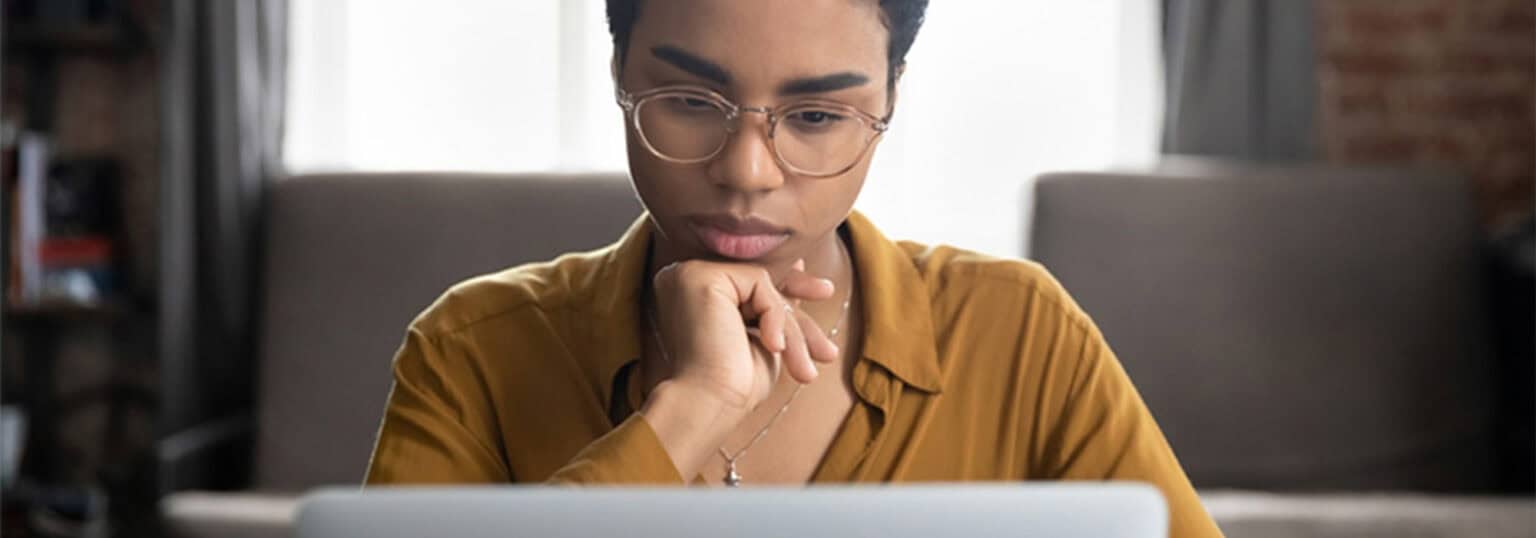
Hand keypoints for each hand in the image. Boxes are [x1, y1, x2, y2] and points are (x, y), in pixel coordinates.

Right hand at [650, 258, 840, 410]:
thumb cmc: (735, 382)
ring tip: (803, 366)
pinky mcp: (699, 276)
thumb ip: (772, 302)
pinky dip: (775, 317)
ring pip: (762, 285)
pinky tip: (775, 348)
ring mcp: (689, 273)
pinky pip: (758, 283)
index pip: (749, 285)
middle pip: (757, 282)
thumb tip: (799, 265)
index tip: (823, 293)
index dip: (787, 294)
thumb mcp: (763, 334)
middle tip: (826, 317)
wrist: (710, 405)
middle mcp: (684, 277)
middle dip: (795, 308)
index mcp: (693, 292)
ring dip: (790, 327)